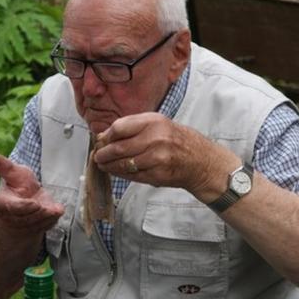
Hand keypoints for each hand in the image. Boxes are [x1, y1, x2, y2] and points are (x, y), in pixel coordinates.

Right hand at [0, 154, 63, 232]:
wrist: (26, 203)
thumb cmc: (17, 187)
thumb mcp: (13, 174)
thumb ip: (6, 168)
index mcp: (2, 204)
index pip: (14, 208)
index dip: (25, 206)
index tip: (36, 204)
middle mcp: (12, 218)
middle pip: (31, 216)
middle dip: (41, 210)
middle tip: (46, 205)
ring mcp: (26, 226)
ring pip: (42, 221)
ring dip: (49, 213)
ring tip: (49, 206)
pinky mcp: (40, 228)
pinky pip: (51, 223)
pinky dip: (55, 215)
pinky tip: (55, 209)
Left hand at [92, 112, 235, 197]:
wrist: (200, 161)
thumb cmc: (177, 140)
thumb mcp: (158, 124)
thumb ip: (133, 127)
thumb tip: (104, 136)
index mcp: (154, 122)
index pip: (119, 128)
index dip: (106, 136)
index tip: (101, 141)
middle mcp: (156, 139)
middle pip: (118, 147)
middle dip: (103, 154)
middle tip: (97, 156)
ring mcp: (157, 158)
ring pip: (123, 164)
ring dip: (109, 166)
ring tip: (104, 165)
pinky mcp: (157, 174)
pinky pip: (132, 175)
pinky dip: (120, 174)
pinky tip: (116, 171)